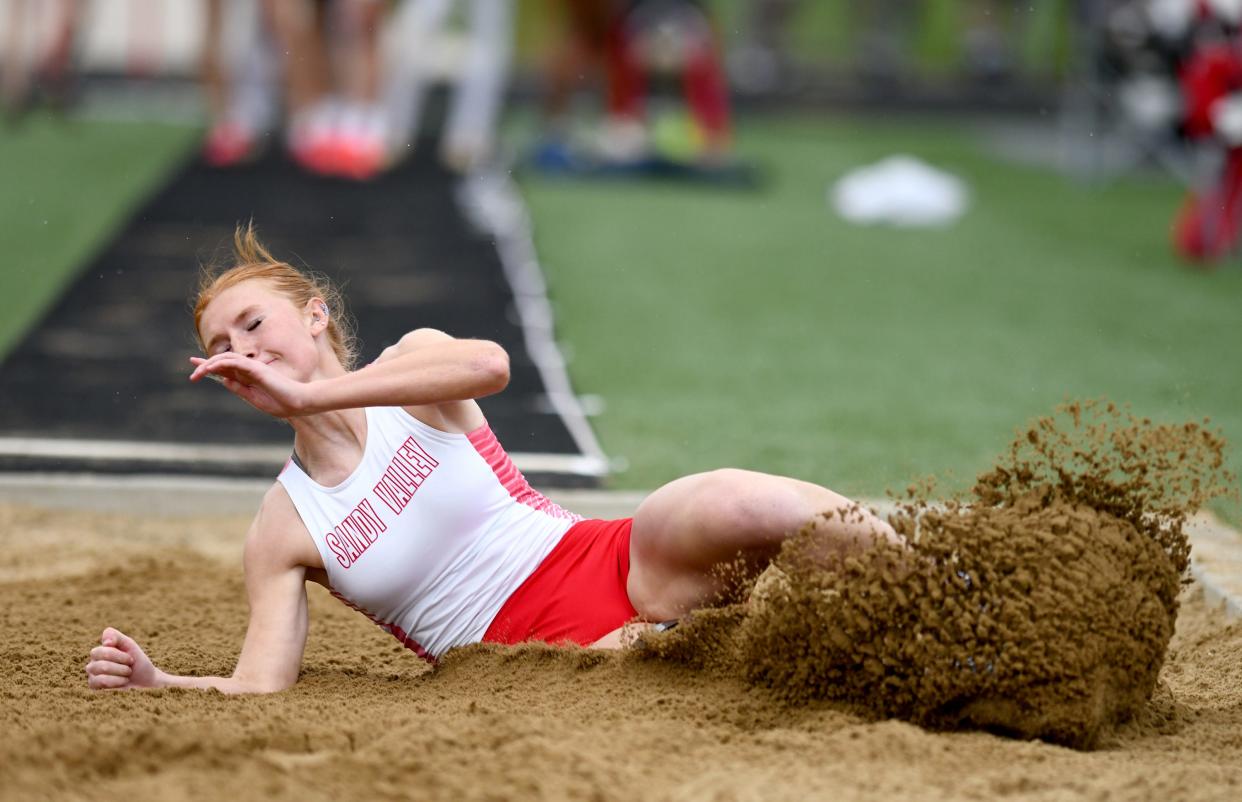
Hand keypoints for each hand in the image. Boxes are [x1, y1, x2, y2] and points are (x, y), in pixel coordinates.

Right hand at [85, 628, 162, 689]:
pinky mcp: (93, 683)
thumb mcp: (130, 645)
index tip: (130, 658)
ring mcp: (92, 671)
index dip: (118, 654)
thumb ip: (117, 637)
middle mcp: (94, 658)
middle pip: (99, 658)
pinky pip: (97, 682)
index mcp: (102, 647)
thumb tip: (106, 642)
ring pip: (99, 669)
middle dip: (120, 664)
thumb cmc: (136, 660)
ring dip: (119, 671)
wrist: (144, 678)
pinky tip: (123, 681)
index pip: (103, 647)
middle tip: (129, 666)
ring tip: (127, 673)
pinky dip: (114, 681)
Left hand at [188, 354, 310, 416]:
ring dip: (210, 364)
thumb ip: (240, 389)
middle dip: (205, 364)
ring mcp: (254, 368)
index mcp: (249, 378)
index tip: (195, 366)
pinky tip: (210, 367)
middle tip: (192, 372)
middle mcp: (250, 370)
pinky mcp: (257, 369)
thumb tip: (224, 381)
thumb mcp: (255, 399)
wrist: (300, 403)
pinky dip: (221, 363)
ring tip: (197, 372)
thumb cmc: (283, 404)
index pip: (227, 369)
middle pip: (224, 361)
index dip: (211, 366)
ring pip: (227, 359)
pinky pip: (236, 362)